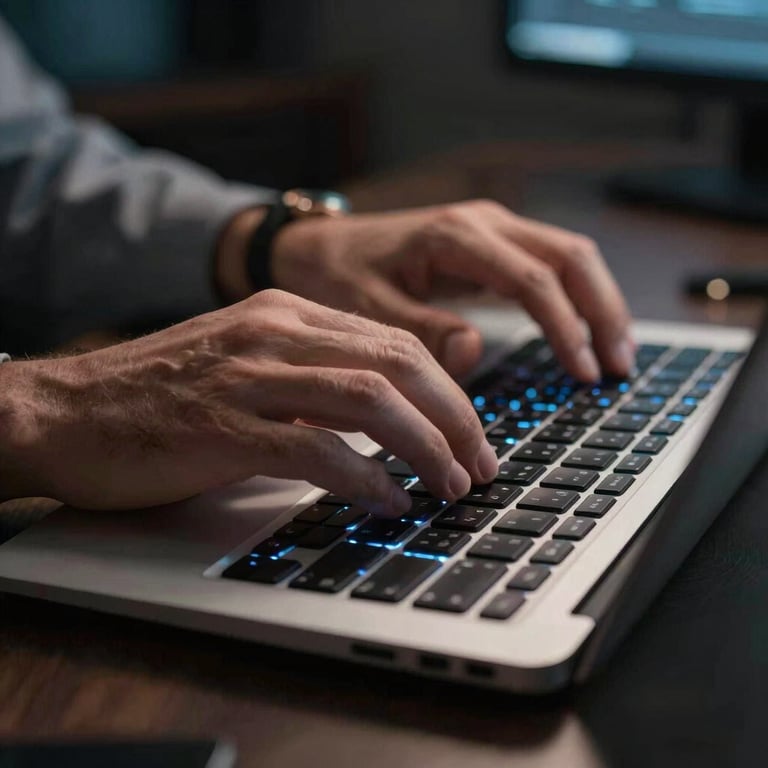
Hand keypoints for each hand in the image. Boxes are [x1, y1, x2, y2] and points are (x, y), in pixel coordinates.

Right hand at [0, 290, 496, 512]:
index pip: (396, 343)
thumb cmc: (160, 395)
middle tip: (479, 465)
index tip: (473, 435)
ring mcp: (247, 376)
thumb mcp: (248, 363)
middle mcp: (273, 333)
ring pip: (369, 400)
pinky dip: (365, 478)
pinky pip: (315, 449)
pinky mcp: (220, 426)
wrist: (64, 409)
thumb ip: (313, 377)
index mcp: (287, 314)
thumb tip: (388, 418)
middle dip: (455, 419)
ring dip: (424, 447)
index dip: (449, 393)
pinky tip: (388, 500)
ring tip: (449, 486)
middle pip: (398, 365)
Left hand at [271, 199, 633, 379]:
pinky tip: (584, 332)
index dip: (566, 328)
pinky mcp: (489, 246)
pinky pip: (548, 265)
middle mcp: (483, 223)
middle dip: (602, 311)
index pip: (534, 280)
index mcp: (455, 236)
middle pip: (571, 257)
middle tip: (619, 366)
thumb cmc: (336, 273)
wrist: (315, 247)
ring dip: (598, 303)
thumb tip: (473, 350)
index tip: (584, 373)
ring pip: (569, 256)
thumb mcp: (366, 307)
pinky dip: (575, 298)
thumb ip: (419, 330)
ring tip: (617, 354)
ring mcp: (490, 230)